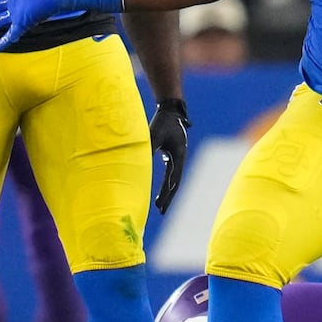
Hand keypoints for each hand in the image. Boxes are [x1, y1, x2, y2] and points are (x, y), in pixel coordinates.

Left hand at [150, 98, 189, 213]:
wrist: (171, 111)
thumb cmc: (163, 122)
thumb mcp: (154, 135)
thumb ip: (149, 148)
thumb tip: (141, 161)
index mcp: (178, 155)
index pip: (172, 178)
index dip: (166, 192)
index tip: (160, 204)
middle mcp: (180, 159)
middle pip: (175, 182)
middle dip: (168, 197)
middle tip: (160, 210)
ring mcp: (178, 158)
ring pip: (174, 179)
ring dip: (168, 192)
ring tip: (159, 205)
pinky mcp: (173, 155)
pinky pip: (171, 173)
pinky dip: (167, 183)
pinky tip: (163, 189)